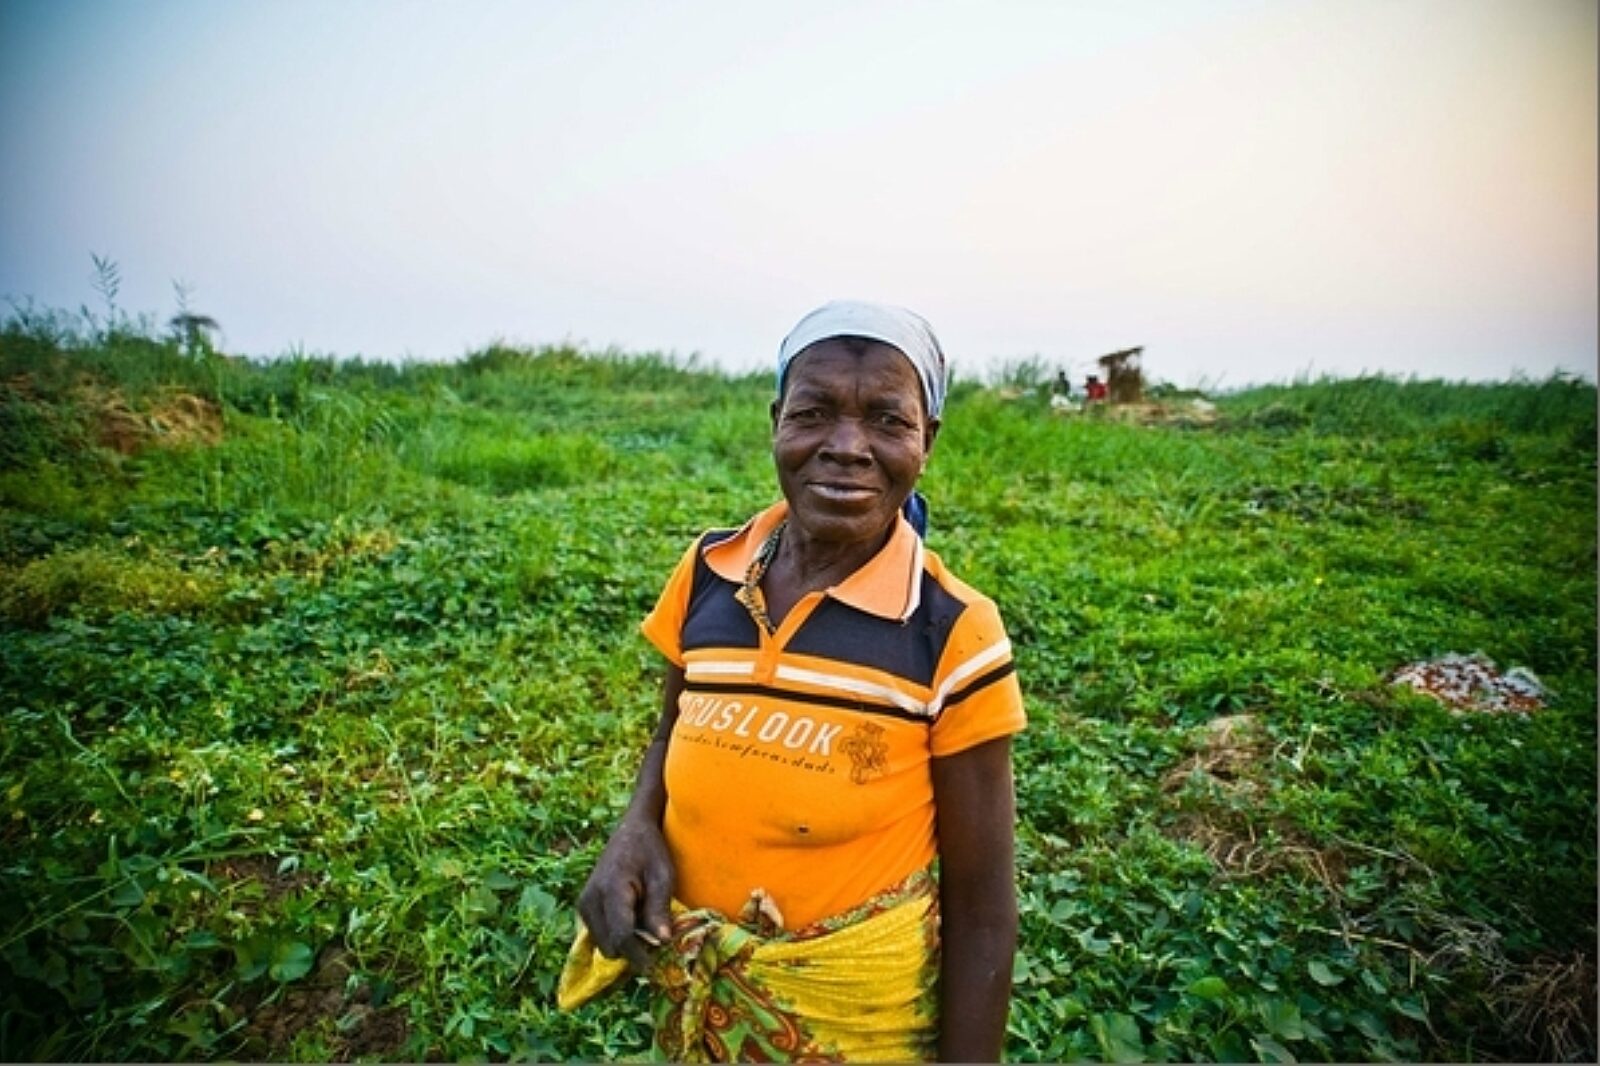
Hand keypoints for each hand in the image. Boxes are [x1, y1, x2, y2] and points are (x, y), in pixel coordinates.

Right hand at [576, 815, 675, 971]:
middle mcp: (591, 899)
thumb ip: (659, 909)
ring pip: (604, 945)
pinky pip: (600, 936)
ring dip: (624, 943)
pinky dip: (616, 934)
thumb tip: (662, 942)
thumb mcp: (663, 876)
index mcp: (611, 889)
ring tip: (643, 920)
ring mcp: (584, 904)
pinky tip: (631, 918)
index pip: (621, 936)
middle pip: (610, 946)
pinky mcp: (583, 908)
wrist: (631, 832)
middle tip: (654, 935)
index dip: (638, 955)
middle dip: (632, 949)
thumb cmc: (651, 851)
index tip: (656, 966)